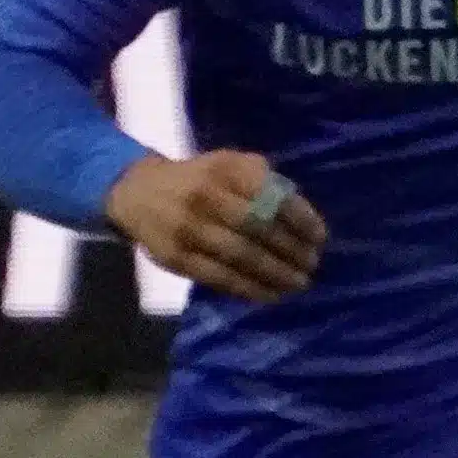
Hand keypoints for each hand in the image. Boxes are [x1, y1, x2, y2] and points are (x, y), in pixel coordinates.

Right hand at [103, 150, 325, 303]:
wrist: (137, 193)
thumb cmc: (198, 179)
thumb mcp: (227, 163)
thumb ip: (262, 179)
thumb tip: (300, 213)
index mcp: (224, 169)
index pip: (271, 196)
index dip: (300, 219)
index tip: (319, 237)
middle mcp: (206, 197)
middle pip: (259, 229)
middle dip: (292, 250)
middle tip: (312, 264)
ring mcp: (189, 229)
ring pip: (241, 257)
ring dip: (276, 274)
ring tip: (298, 283)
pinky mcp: (177, 258)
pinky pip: (220, 278)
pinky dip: (249, 289)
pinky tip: (270, 295)